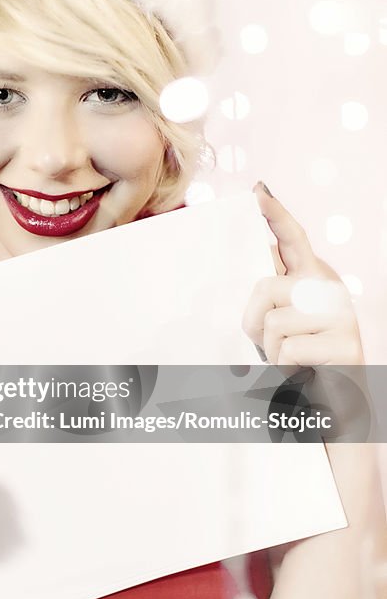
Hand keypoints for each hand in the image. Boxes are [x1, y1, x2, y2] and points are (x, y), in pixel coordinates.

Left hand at [242, 183, 364, 367]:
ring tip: (291, 362)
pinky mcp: (346, 343)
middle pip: (265, 287)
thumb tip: (255, 268)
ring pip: (272, 323)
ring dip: (270, 351)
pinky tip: (304, 374)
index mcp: (313, 279)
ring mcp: (342, 315)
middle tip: (271, 346)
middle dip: (253, 322)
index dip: (274, 213)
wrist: (334, 407)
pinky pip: (287, 350)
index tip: (258, 190)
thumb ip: (268, 296)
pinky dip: (285, 369)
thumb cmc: (299, 363)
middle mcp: (330, 289)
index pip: (292, 238)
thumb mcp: (277, 323)